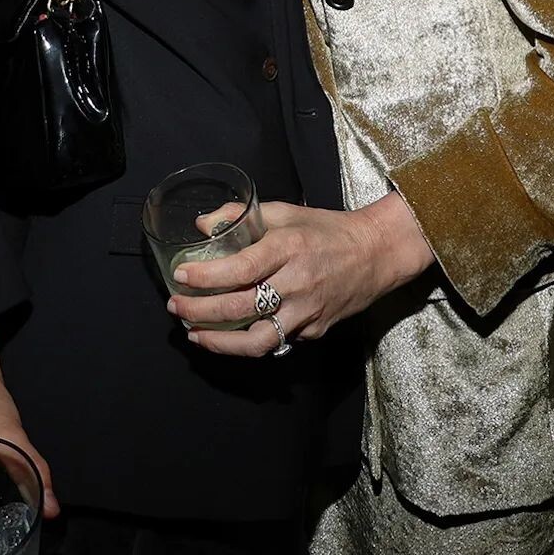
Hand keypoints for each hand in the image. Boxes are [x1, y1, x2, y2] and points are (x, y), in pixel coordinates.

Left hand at [170, 191, 434, 356]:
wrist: (377, 253)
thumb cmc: (327, 229)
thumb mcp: (285, 211)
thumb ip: (241, 215)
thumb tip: (202, 225)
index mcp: (289, 248)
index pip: (241, 268)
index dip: (206, 276)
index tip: (180, 277)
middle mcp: (297, 283)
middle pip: (241, 308)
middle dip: (200, 312)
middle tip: (176, 308)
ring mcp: (308, 312)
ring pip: (258, 341)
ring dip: (220, 343)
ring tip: (195, 335)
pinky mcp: (315, 331)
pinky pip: (277, 342)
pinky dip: (249, 342)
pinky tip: (229, 336)